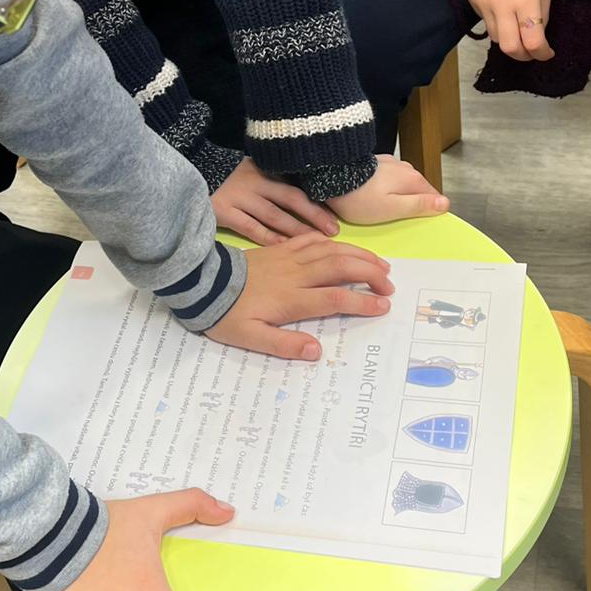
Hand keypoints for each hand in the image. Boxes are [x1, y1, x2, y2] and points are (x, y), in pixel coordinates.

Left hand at [208, 233, 393, 359]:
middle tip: (389, 286)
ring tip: (380, 264)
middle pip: (341, 268)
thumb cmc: (225, 314)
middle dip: (370, 274)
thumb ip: (283, 345)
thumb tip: (315, 351)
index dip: (362, 302)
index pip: (335, 299)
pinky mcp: (280, 248)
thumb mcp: (250, 339)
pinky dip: (333, 241)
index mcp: (291, 298)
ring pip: (332, 250)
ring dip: (359, 256)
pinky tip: (343, 246)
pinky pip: (311, 239)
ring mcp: (289, 257)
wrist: (201, 283)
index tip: (382, 307)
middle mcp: (296, 274)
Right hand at [212, 156, 338, 245]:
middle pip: (290, 199)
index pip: (295, 188)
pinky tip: (284, 249)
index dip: (316, 204)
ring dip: (296, 230)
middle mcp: (255, 183)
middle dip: (314, 216)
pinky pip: (252, 228)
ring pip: (274, 216)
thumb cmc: (226, 176)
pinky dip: (269, 239)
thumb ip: (272, 183)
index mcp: (264, 171)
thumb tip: (304, 201)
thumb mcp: (251, 170)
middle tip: (333, 231)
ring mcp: (239, 198)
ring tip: (316, 243)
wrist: (189, 172)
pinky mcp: (224, 212)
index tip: (334, 219)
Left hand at [329, 155, 447, 223]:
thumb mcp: (392, 208)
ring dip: (396, 198)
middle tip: (393, 220)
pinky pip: (387, 181)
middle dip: (410, 206)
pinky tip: (371, 198)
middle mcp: (406, 168)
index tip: (413, 224)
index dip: (427, 213)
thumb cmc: (359, 197)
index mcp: (413, 180)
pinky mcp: (375, 165)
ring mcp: (390, 164)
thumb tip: (444, 204)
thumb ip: (419, 206)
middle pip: (418, 192)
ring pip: (402, 186)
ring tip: (379, 210)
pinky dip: (383, 190)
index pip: (434, 199)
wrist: (329, 175)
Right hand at [465, 0, 553, 61]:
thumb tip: (539, 35)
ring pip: (496, 37)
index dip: (542, 53)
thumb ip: (543, 12)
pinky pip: (485, 21)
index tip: (547, 53)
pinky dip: (498, 24)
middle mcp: (501, 5)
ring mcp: (483, 3)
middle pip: (509, 48)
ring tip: (518, 30)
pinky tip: (504, 10)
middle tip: (532, 51)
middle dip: (524, 55)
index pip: (532, 42)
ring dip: (510, 39)